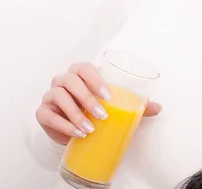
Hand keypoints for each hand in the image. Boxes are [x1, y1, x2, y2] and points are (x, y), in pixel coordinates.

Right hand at [35, 62, 161, 144]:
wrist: (75, 128)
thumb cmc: (96, 109)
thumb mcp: (116, 106)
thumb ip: (136, 105)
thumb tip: (158, 107)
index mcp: (81, 73)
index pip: (84, 67)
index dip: (95, 79)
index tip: (109, 95)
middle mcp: (63, 80)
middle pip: (70, 81)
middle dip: (87, 97)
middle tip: (102, 114)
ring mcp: (50, 95)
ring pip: (57, 95)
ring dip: (75, 113)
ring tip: (91, 128)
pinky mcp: (42, 112)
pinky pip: (47, 115)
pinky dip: (63, 125)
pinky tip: (77, 133)